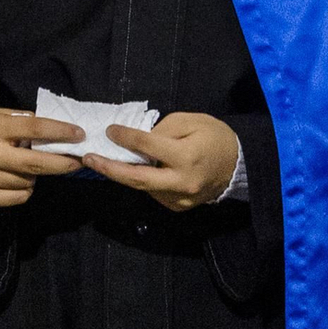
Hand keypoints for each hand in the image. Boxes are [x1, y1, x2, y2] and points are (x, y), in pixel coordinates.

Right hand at [0, 108, 84, 206]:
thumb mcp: (1, 116)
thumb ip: (26, 124)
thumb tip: (59, 134)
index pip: (33, 129)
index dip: (59, 131)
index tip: (79, 134)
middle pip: (35, 164)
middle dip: (62, 163)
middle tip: (78, 160)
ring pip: (28, 182)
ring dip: (36, 175)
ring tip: (26, 165)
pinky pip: (19, 197)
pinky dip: (25, 189)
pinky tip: (16, 178)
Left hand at [88, 113, 240, 210]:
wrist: (239, 165)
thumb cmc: (213, 136)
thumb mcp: (190, 121)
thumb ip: (162, 130)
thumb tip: (137, 138)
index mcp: (185, 157)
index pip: (148, 147)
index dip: (126, 137)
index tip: (110, 130)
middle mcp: (181, 182)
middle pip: (138, 179)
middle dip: (110, 169)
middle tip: (88, 158)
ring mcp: (181, 199)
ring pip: (144, 188)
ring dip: (123, 175)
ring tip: (103, 160)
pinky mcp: (180, 207)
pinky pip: (155, 194)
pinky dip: (141, 181)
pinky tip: (131, 170)